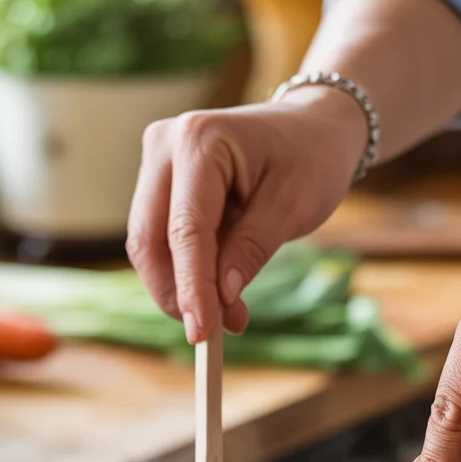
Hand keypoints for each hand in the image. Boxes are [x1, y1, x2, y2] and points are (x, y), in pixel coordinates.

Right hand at [125, 90, 367, 342]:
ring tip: (228, 315)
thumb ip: (252, 249)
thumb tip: (220, 297)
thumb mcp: (293, 206)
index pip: (185, 229)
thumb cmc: (310, 158)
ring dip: (180, 288)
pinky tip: (218, 293)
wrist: (311, 128)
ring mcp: (157, 162)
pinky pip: (161, 239)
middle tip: (214, 333)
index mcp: (200, 140)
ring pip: (149, 244)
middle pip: (150, 238)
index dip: (191, 286)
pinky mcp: (160, 182)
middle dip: (177, 293)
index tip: (201, 333)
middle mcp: (165, 144)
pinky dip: (184, 272)